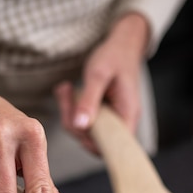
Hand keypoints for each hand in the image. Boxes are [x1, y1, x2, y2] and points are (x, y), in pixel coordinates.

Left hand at [54, 11, 149, 153]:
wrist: (123, 45)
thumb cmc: (115, 56)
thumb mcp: (99, 74)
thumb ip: (89, 100)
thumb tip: (80, 126)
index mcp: (128, 115)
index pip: (113, 147)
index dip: (92, 143)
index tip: (76, 124)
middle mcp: (122, 122)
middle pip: (95, 141)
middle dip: (74, 122)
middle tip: (65, 94)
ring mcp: (113, 120)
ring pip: (87, 132)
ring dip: (70, 113)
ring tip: (65, 89)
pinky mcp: (103, 115)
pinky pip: (86, 122)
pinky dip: (73, 109)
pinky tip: (68, 91)